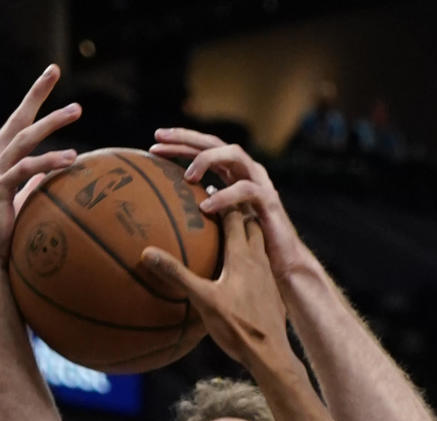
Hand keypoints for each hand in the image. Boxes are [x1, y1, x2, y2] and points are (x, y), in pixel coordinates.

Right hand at [0, 64, 80, 271]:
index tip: (51, 73)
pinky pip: (26, 168)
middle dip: (36, 93)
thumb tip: (49, 173)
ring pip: (24, 138)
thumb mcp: (20, 198)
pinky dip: (49, 161)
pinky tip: (71, 158)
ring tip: (76, 111)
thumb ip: (31, 181)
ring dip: (51, 122)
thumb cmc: (5, 231)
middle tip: (55, 71)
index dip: (34, 97)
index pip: (18, 120)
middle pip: (18, 118)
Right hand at [139, 210, 297, 376]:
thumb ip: (177, 275)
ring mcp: (267, 276)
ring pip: (258, 243)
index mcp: (243, 255)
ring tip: (227, 232)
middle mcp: (259, 260)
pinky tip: (237, 272)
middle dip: (236, 208)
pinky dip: (248, 258)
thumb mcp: (203, 300)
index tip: (205, 188)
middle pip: (250, 222)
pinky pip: (260, 266)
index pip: (234, 214)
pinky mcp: (271, 293)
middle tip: (218, 202)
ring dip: (244, 232)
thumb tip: (147, 253)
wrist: (271, 354)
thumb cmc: (238, 327)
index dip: (220, 199)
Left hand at [149, 128, 306, 282]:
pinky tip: (206, 207)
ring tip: (186, 177)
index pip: (204, 149)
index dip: (180, 144)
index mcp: (233, 175)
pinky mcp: (270, 201)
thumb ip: (199, 216)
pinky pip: (245, 190)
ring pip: (234, 154)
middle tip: (159, 139)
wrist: (283, 266)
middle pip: (214, 142)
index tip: (153, 146)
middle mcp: (247, 172)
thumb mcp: (217, 229)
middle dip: (186, 138)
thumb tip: (167, 219)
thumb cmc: (247, 251)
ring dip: (207, 160)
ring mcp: (260, 183)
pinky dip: (225, 196)